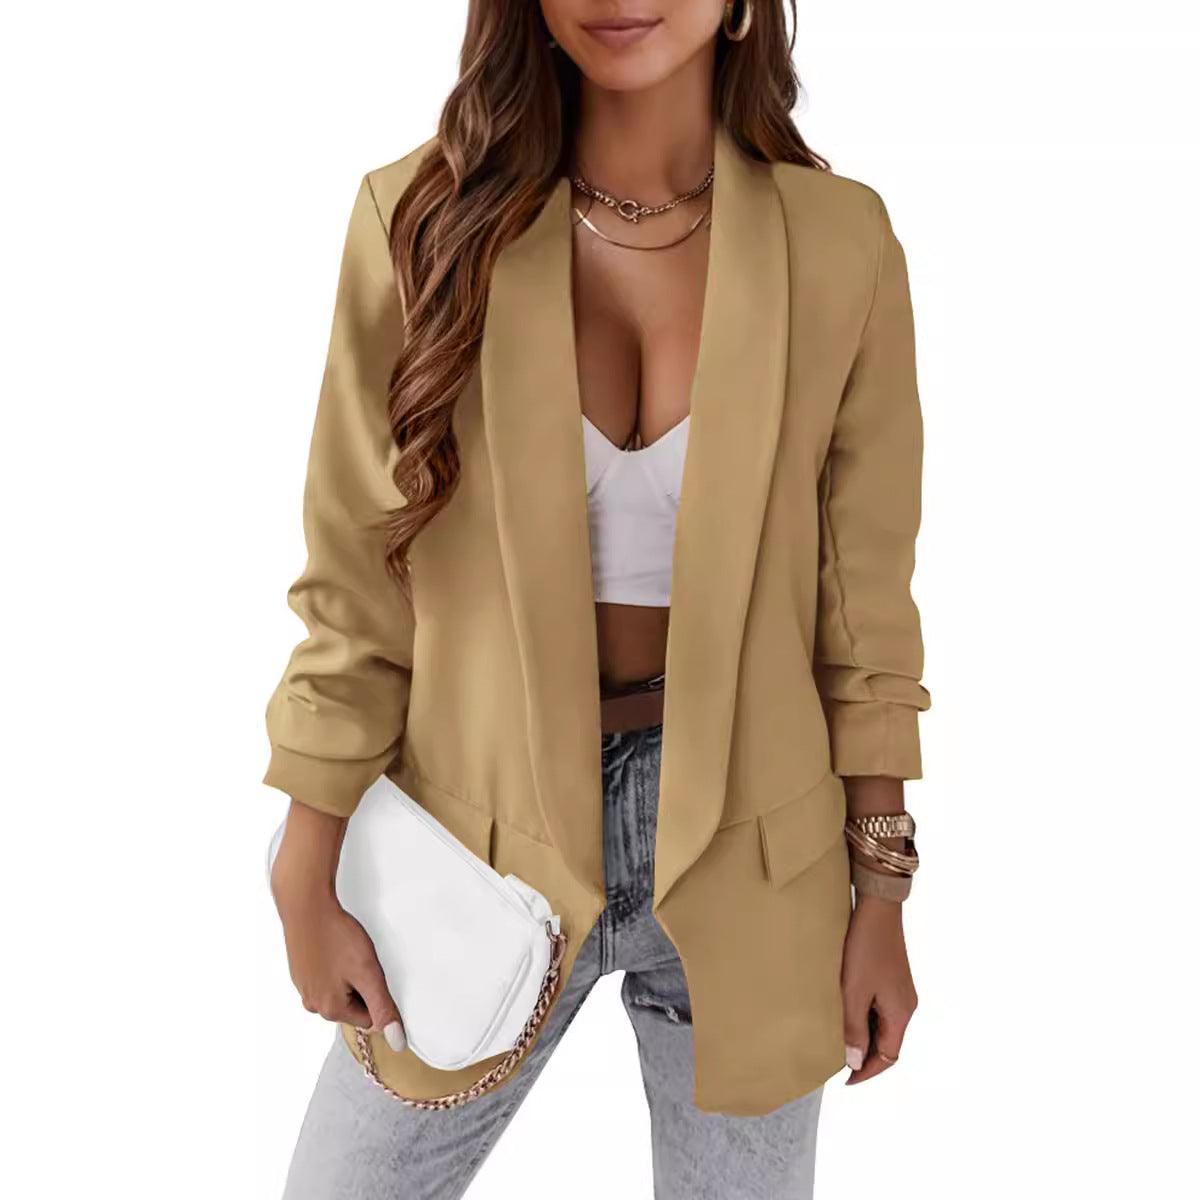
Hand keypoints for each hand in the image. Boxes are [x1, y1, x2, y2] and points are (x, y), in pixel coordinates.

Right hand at [270, 803, 405, 1052]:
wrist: (306, 906)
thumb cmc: (338, 936)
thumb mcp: (368, 973)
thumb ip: (384, 1008)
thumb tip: (397, 1042)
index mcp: (330, 1010)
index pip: (370, 1019)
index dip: (377, 993)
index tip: (371, 971)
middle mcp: (313, 1005)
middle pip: (353, 1006)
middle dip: (361, 985)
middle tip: (358, 959)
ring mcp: (303, 988)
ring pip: (339, 991)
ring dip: (348, 975)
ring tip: (344, 950)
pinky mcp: (299, 973)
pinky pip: (326, 978)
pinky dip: (334, 965)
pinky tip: (333, 947)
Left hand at [840, 894, 917, 1083]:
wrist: (877, 906)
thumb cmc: (865, 947)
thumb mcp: (854, 990)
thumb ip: (853, 1027)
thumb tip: (855, 1061)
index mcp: (901, 1013)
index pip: (888, 1057)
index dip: (867, 1072)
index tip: (844, 1079)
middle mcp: (905, 1005)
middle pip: (887, 1043)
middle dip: (864, 1055)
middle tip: (836, 1060)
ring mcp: (899, 990)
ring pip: (881, 1025)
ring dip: (862, 1034)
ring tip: (836, 1037)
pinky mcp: (891, 977)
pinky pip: (878, 1007)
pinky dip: (863, 1016)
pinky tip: (843, 1010)